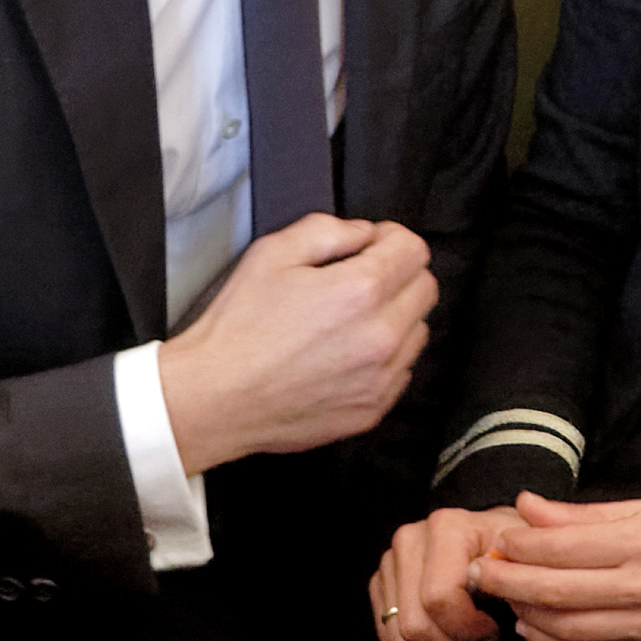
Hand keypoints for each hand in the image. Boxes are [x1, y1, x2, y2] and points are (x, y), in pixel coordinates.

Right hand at [155, 215, 433, 473]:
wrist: (214, 399)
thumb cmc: (238, 328)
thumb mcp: (273, 253)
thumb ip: (328, 230)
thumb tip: (364, 235)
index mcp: (361, 292)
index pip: (414, 250)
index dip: (391, 239)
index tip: (370, 246)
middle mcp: (382, 336)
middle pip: (426, 288)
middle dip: (400, 275)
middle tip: (361, 279)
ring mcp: (381, 378)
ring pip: (418, 331)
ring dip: (395, 317)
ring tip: (350, 321)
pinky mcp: (372, 410)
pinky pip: (401, 371)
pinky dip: (385, 358)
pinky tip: (345, 354)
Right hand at [369, 503, 517, 640]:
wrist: (493, 539)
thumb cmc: (512, 552)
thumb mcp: (527, 555)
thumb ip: (518, 572)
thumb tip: (504, 590)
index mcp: (445, 527)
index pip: (440, 598)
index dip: (468, 628)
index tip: (493, 629)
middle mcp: (410, 539)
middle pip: (416, 624)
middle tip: (479, 639)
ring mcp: (391, 561)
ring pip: (400, 637)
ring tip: (463, 636)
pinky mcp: (380, 582)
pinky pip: (388, 637)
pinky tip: (443, 634)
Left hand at [467, 490, 640, 640]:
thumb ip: (586, 513)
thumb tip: (529, 506)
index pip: (565, 546)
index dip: (522, 545)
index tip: (498, 540)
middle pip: (557, 589)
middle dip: (508, 581)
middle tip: (479, 573)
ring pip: (567, 626)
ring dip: (525, 613)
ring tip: (503, 599)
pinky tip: (533, 628)